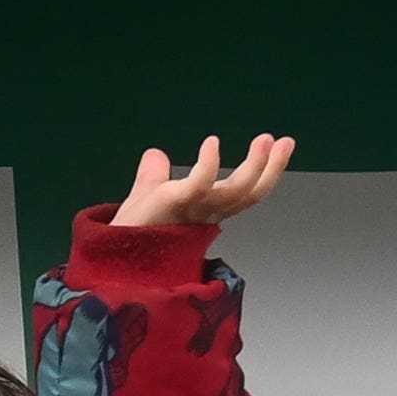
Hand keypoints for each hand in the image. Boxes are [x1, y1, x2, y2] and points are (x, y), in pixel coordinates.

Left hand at [113, 133, 293, 231]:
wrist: (111, 255)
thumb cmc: (132, 231)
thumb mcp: (148, 194)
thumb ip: (155, 175)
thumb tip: (156, 154)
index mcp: (205, 212)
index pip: (243, 194)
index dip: (265, 173)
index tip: (278, 147)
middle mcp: (206, 214)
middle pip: (249, 194)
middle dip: (271, 169)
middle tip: (285, 142)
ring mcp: (193, 210)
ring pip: (235, 191)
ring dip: (255, 166)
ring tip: (264, 140)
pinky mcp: (175, 203)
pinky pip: (199, 183)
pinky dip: (209, 163)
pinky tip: (212, 143)